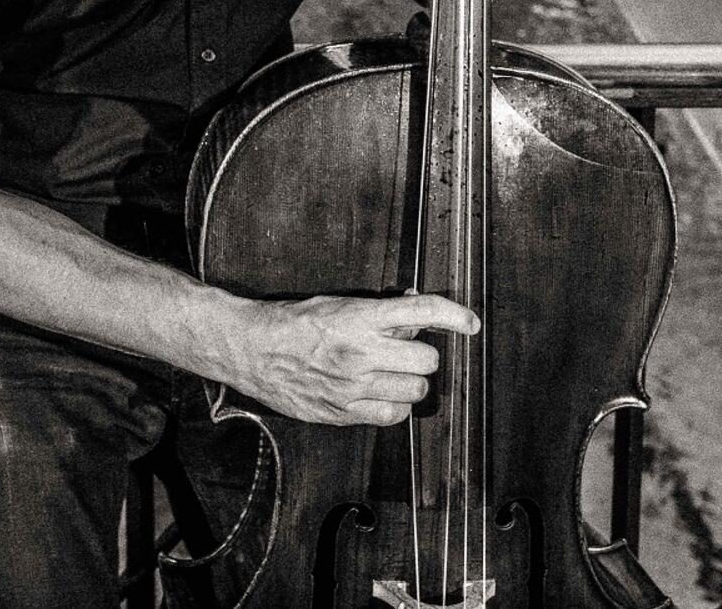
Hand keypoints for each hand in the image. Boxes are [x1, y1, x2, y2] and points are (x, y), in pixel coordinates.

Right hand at [210, 293, 478, 425]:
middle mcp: (361, 352)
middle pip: (427, 359)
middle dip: (421, 354)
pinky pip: (394, 417)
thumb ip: (378, 311)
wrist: (252, 348)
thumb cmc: (292, 322)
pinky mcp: (343, 412)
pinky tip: (380, 396)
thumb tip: (414, 310)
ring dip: (410, 381)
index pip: (423, 311)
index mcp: (360, 318)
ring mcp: (353, 386)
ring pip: (416, 391)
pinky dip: (395, 407)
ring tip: (391, 374)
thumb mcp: (338, 303)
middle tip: (403, 351)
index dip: (454, 315)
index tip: (470, 323)